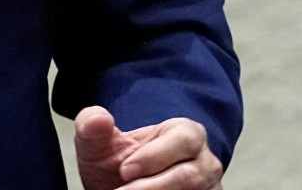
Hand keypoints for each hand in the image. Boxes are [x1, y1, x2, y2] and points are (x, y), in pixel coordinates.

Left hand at [73, 107, 222, 189]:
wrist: (126, 187)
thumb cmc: (121, 162)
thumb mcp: (101, 144)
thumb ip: (93, 126)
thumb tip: (98, 119)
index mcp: (188, 133)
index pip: (182, 140)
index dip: (153, 156)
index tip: (124, 170)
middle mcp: (205, 163)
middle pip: (188, 176)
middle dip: (153, 187)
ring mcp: (209, 188)